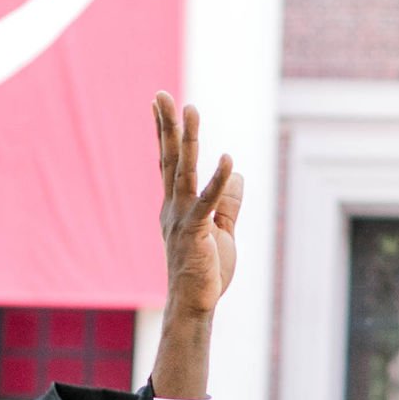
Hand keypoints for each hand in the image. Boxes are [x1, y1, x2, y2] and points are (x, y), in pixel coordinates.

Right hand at [156, 96, 238, 301]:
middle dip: (166, 125)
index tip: (159, 105)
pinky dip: (219, 180)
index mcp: (176, 207)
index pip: (169, 163)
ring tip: (190, 109)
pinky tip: (229, 159)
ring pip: (184, 171)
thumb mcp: (222, 231)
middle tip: (161, 94)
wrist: (193, 306)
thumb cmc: (205, 272)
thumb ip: (228, 203)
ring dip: (188, 140)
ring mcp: (181, 219)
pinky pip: (209, 202)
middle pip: (169, 159)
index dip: (164, 133)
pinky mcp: (196, 233)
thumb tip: (239, 175)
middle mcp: (172, 208)